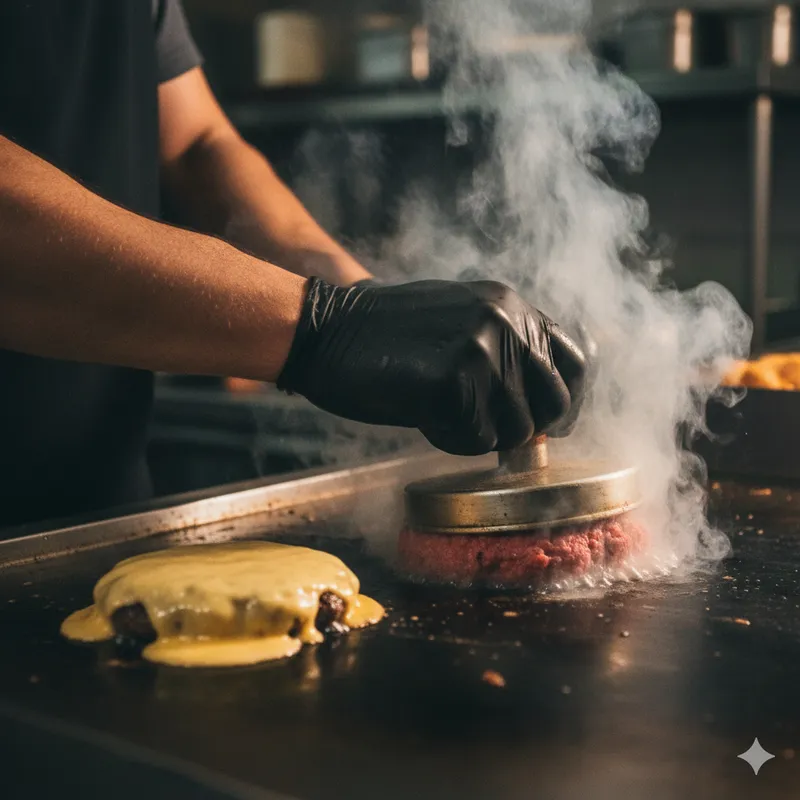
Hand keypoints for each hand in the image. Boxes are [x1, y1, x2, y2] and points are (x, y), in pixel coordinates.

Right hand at [278, 278, 586, 454]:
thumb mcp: (461, 322)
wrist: (327, 332)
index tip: (539, 423)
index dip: (563, 403)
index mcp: (513, 305)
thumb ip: (506, 349)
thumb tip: (546, 404)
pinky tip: (419, 412)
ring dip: (476, 433)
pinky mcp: (455, 377)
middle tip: (477, 424)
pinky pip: (475, 440)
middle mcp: (508, 321)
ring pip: (515, 431)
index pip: (576, 364)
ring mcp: (484, 347)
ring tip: (436, 408)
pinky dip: (449, 439)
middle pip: (552, 406)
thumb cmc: (389, 337)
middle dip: (519, 428)